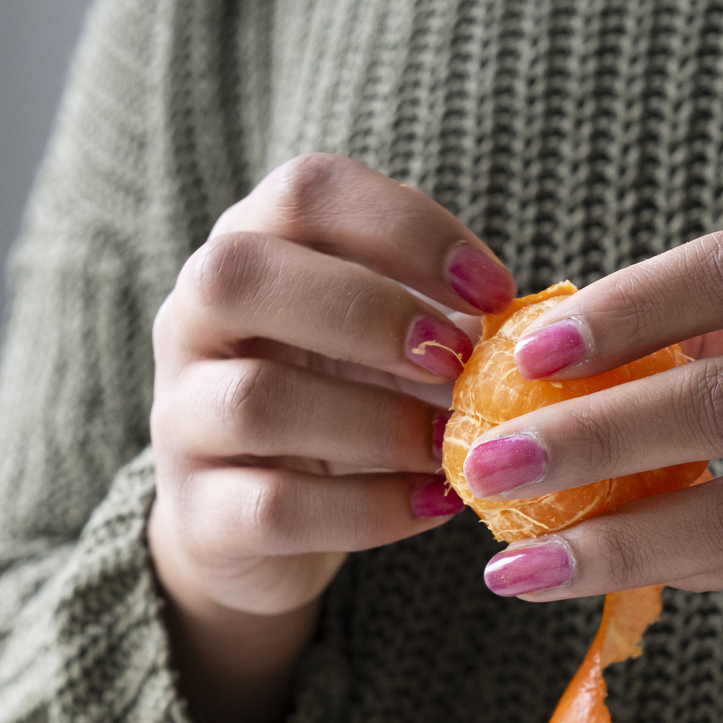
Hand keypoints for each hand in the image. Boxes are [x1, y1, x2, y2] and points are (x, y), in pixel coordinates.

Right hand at [148, 153, 514, 722]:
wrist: (254, 530)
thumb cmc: (342, 406)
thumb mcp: (383, 346)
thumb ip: (441, 320)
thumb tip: (542, 329)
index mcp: (250, 250)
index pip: (305, 192)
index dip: (405, 227)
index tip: (494, 288)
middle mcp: (191, 321)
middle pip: (240, 276)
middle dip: (369, 313)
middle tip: (457, 361)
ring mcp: (180, 418)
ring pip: (256, 399)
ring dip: (377, 423)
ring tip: (452, 446)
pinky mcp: (198, 514)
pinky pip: (273, 507)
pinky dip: (369, 510)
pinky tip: (433, 506)